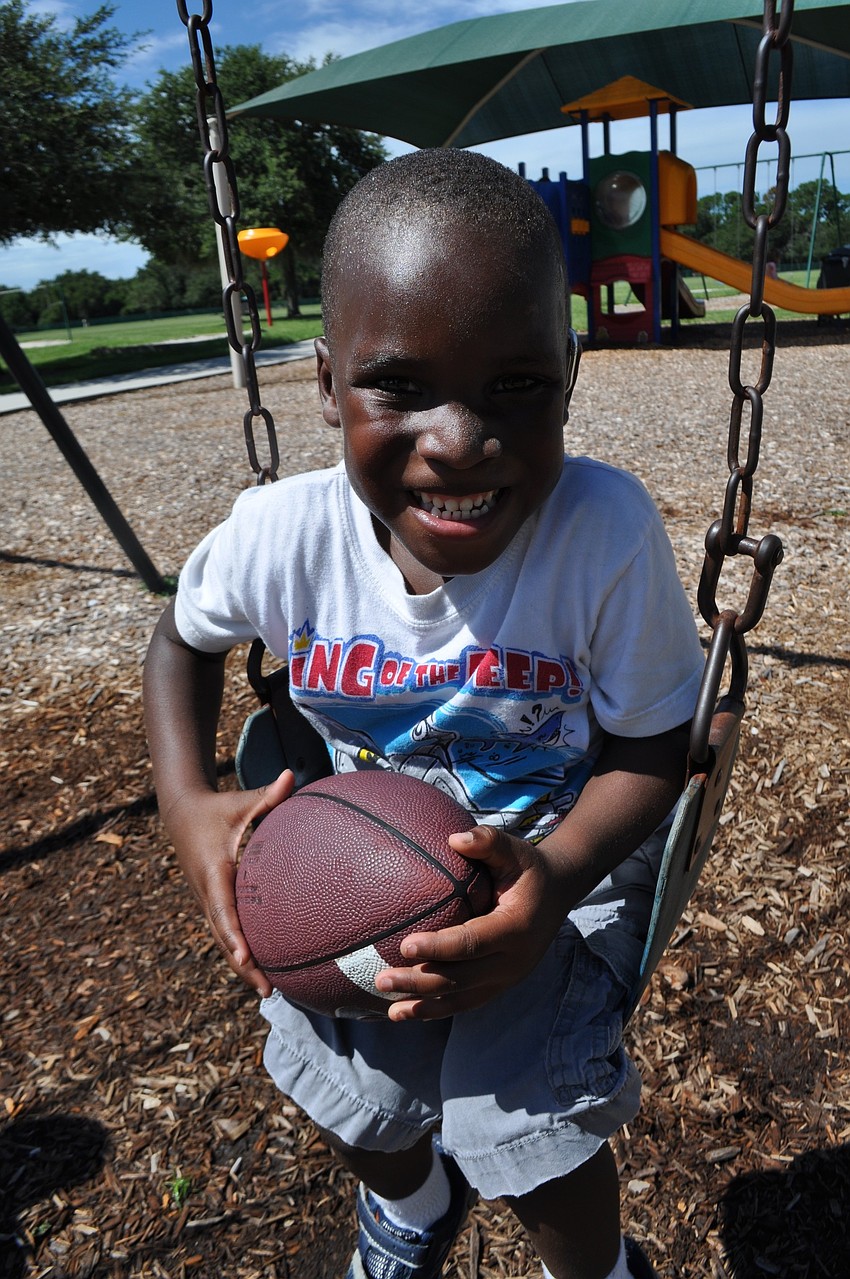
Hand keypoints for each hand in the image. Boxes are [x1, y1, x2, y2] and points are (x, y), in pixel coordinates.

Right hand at [164, 770, 293, 996]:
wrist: (180, 813)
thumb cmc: (216, 807)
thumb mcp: (239, 801)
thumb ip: (267, 794)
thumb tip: (293, 776)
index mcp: (214, 872)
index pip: (223, 909)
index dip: (235, 935)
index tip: (248, 957)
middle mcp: (207, 892)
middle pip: (223, 936)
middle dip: (243, 965)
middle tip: (268, 990)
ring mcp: (207, 900)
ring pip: (223, 939)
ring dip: (242, 965)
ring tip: (269, 990)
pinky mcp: (211, 902)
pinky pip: (225, 931)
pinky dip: (239, 951)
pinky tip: (262, 968)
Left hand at [375, 825, 571, 1020]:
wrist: (559, 893)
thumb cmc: (528, 869)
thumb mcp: (515, 850)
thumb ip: (487, 842)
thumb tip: (454, 838)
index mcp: (516, 928)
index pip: (472, 943)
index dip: (439, 947)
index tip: (406, 946)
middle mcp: (514, 961)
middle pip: (461, 979)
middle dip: (420, 982)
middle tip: (381, 979)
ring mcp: (508, 978)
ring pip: (461, 998)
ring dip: (424, 1005)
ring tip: (389, 1009)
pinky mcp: (500, 985)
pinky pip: (466, 1002)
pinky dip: (436, 1010)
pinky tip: (405, 1012)